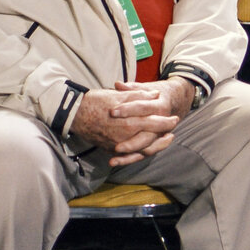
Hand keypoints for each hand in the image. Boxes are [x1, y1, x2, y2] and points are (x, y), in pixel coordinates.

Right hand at [69, 80, 188, 165]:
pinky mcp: (112, 148)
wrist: (75, 115)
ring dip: (157, 145)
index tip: (174, 118)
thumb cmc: (96, 102)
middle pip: (151, 138)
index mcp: (129, 122)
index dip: (165, 121)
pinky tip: (148, 147)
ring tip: (166, 140)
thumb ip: (138, 96)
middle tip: (173, 128)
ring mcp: (119, 145)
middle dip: (164, 133)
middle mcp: (126, 136)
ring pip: (143, 150)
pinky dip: (142, 151)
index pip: (153, 123)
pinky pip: (131, 154)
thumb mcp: (118, 96)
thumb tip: (154, 95)